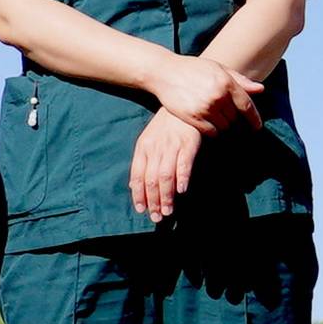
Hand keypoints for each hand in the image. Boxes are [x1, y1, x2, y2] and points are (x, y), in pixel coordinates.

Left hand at [128, 108, 204, 222]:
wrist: (181, 106)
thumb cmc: (164, 126)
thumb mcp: (148, 141)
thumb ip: (142, 163)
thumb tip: (134, 187)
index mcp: (143, 148)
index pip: (137, 175)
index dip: (138, 194)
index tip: (141, 209)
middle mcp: (155, 148)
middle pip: (151, 179)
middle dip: (153, 201)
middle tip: (156, 217)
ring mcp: (171, 146)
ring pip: (165, 175)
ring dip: (166, 196)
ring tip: (167, 211)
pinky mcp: (188, 144)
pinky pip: (184, 163)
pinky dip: (182, 178)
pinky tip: (181, 191)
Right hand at [144, 57, 260, 132]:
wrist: (165, 72)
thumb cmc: (193, 69)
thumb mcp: (218, 68)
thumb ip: (240, 80)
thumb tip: (261, 89)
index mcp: (226, 82)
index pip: (246, 106)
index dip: (254, 118)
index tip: (257, 127)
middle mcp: (217, 96)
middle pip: (235, 118)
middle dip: (233, 118)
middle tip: (225, 115)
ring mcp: (205, 108)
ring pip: (224, 127)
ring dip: (223, 125)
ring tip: (214, 117)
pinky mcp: (193, 117)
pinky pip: (211, 132)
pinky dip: (212, 131)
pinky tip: (207, 123)